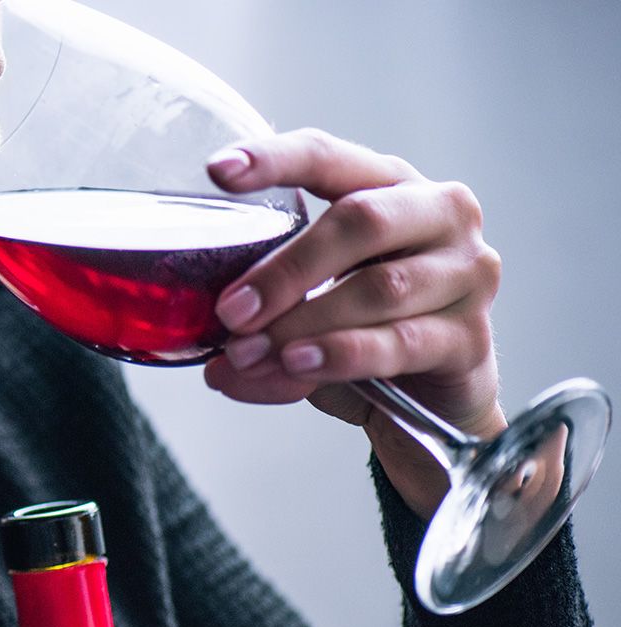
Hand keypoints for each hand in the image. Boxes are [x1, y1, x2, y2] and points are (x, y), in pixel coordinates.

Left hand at [199, 128, 508, 517]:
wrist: (426, 404)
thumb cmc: (361, 334)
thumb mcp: (305, 313)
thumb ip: (265, 322)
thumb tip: (219, 359)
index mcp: (389, 186)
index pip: (329, 157)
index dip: (274, 160)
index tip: (217, 170)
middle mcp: (439, 215)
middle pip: (361, 220)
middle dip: (286, 269)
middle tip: (231, 312)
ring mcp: (466, 273)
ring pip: (378, 288)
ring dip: (303, 324)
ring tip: (250, 354)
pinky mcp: (472, 336)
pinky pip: (401, 342)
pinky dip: (342, 355)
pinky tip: (301, 364)